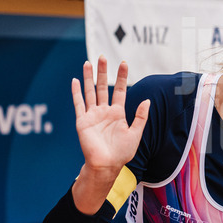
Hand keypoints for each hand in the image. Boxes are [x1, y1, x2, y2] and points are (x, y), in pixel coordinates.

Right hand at [71, 57, 149, 211]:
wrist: (106, 165)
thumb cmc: (122, 153)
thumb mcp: (135, 133)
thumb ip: (140, 117)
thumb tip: (147, 101)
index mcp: (117, 113)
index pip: (119, 90)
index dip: (121, 77)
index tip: (124, 63)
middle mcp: (104, 112)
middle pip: (103, 87)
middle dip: (103, 72)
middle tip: (102, 57)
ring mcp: (92, 115)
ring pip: (90, 91)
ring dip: (88, 77)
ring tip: (88, 62)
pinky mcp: (82, 121)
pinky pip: (79, 104)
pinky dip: (76, 92)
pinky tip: (75, 80)